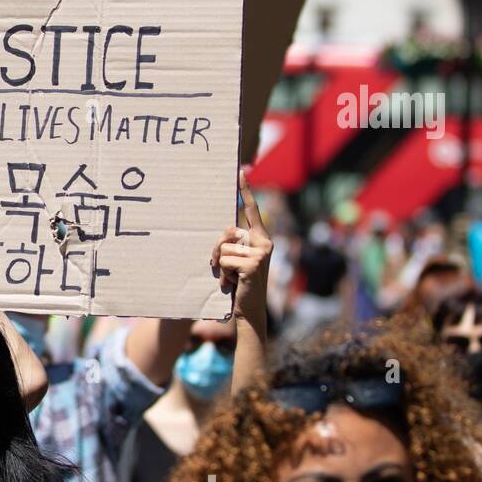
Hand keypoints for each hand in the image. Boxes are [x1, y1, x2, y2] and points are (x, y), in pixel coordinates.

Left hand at [210, 169, 272, 321]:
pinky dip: (224, 275)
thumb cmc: (240, 283)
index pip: (251, 211)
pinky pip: (224, 261)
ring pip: (223, 250)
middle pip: (227, 233)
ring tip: (233, 278)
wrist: (249, 309)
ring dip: (221, 267)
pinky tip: (235, 284)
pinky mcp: (253, 264)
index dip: (245, 191)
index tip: (240, 172)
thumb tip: (226, 233)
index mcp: (260, 238)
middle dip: (217, 250)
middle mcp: (264, 242)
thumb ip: (233, 244)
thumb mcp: (236, 260)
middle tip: (225, 269)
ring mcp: (260, 252)